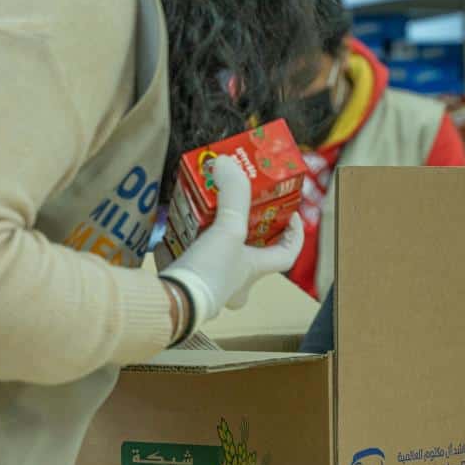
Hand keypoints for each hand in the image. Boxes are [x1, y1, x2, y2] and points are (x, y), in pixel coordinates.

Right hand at [161, 155, 303, 326]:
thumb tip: (226, 162)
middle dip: (244, 233)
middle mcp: (235, 285)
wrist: (171, 302)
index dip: (294, 235)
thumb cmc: (211, 271)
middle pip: (249, 255)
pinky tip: (170, 234)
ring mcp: (209, 289)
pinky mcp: (184, 289)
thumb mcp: (228, 229)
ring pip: (216, 260)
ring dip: (210, 239)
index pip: (286, 255)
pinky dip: (179, 249)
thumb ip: (232, 194)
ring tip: (201, 215)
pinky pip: (186, 266)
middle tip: (237, 211)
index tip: (292, 214)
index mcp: (254, 271)